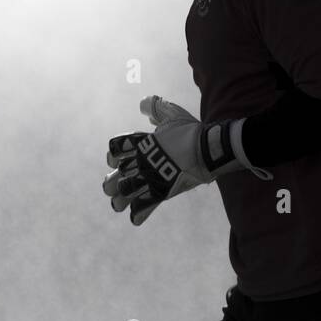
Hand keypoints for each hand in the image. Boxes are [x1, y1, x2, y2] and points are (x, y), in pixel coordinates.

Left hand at [103, 95, 252, 225]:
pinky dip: (138, 214)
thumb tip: (142, 103)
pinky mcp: (161, 192)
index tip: (117, 160)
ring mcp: (150, 178)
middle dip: (112, 182)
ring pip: (123, 194)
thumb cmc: (191, 131)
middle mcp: (141, 161)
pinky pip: (143, 208)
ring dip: (120, 200)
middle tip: (117, 184)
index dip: (113, 156)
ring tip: (120, 202)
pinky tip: (135, 217)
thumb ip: (156, 108)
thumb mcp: (172, 114)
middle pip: (114, 176)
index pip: (115, 150)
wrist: (208, 149)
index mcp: (141, 142)